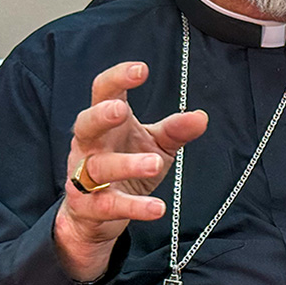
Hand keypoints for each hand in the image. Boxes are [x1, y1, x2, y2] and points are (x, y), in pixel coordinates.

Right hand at [53, 62, 208, 280]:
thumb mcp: (155, 144)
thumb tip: (201, 117)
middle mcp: (89, 145)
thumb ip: (175, 130)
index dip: (118, 78)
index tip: (141, 69)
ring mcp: (84, 176)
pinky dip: (134, 206)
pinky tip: (157, 207)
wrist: (94, 215)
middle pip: (86, 124)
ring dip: (127, 164)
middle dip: (101, 115)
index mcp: (105, 122)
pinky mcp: (89, 207)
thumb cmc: (126, 164)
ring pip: (100, 167)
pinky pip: (110, 205)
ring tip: (155, 163)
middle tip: (122, 109)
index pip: (104, 91)